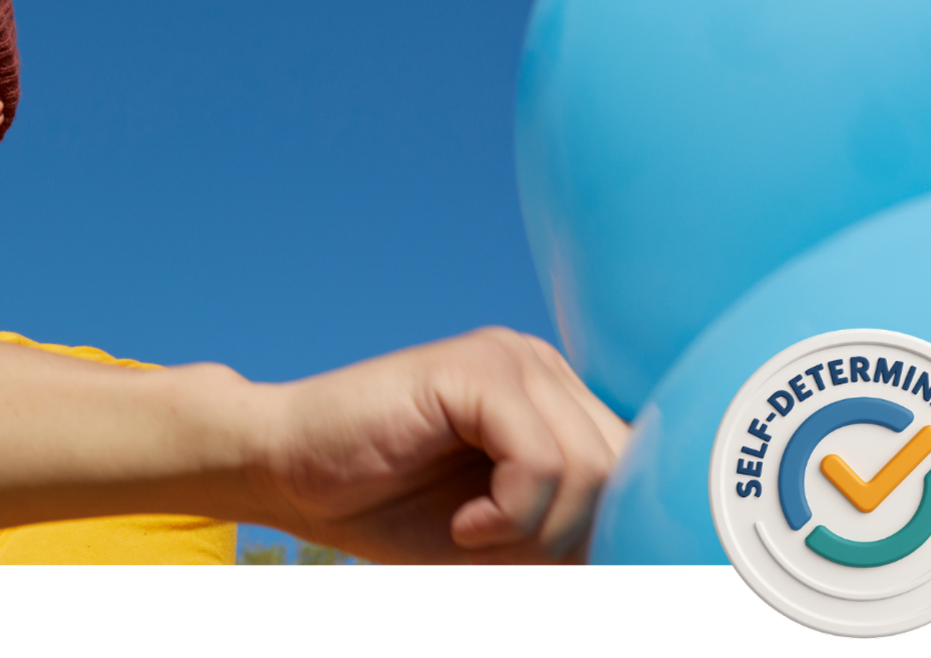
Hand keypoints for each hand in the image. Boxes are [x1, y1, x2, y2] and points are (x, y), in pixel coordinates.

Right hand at [226, 327, 629, 565]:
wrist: (283, 472)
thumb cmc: (384, 509)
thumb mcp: (501, 534)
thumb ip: (568, 529)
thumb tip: (646, 560)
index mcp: (554, 398)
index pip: (635, 466)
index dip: (608, 530)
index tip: (568, 572)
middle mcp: (542, 365)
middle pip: (622, 469)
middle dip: (570, 536)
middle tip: (497, 553)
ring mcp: (510, 358)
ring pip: (589, 469)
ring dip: (534, 532)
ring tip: (472, 536)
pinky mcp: (473, 369)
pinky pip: (540, 461)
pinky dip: (508, 515)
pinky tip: (462, 526)